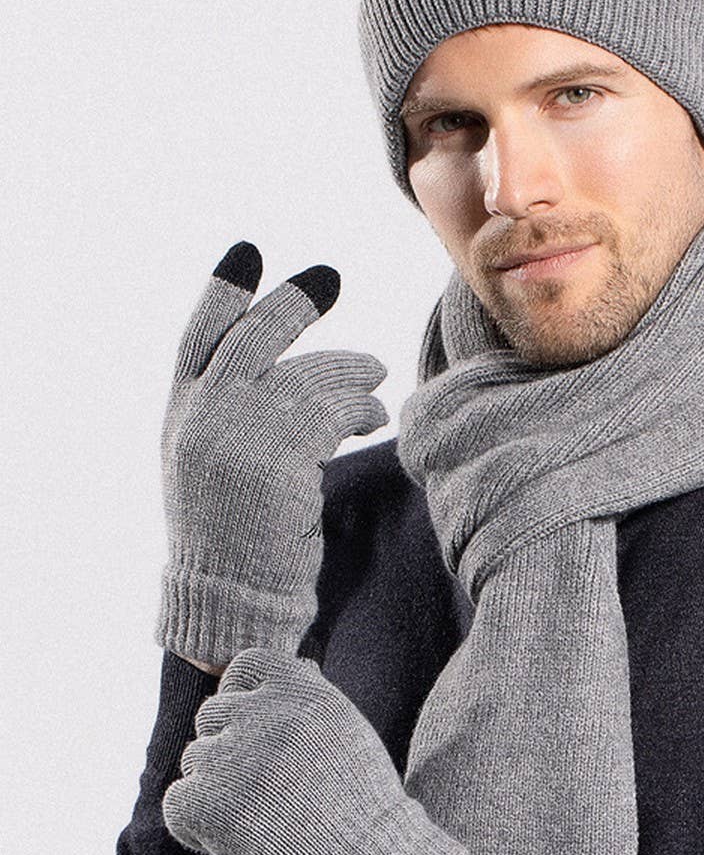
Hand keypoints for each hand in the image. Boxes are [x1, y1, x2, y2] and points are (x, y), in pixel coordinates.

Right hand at [155, 241, 389, 669]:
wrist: (234, 601)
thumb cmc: (238, 534)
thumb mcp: (219, 463)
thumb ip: (237, 411)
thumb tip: (296, 364)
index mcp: (181, 418)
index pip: (198, 339)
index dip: (223, 294)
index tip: (247, 253)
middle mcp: (200, 422)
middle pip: (254, 339)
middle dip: (294, 305)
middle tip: (328, 278)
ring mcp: (236, 441)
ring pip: (306, 376)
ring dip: (348, 371)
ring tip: (371, 378)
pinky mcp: (277, 465)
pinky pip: (329, 413)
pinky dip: (357, 408)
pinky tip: (371, 416)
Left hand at [163, 648, 472, 854]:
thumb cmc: (360, 798)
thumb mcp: (345, 725)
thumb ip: (312, 694)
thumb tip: (296, 665)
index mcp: (301, 689)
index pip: (245, 665)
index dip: (239, 691)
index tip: (249, 720)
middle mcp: (264, 714)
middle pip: (212, 714)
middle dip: (225, 744)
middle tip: (254, 784)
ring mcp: (232, 756)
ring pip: (195, 760)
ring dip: (213, 785)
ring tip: (253, 815)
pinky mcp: (208, 803)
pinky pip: (178, 801)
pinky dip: (195, 823)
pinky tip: (231, 837)